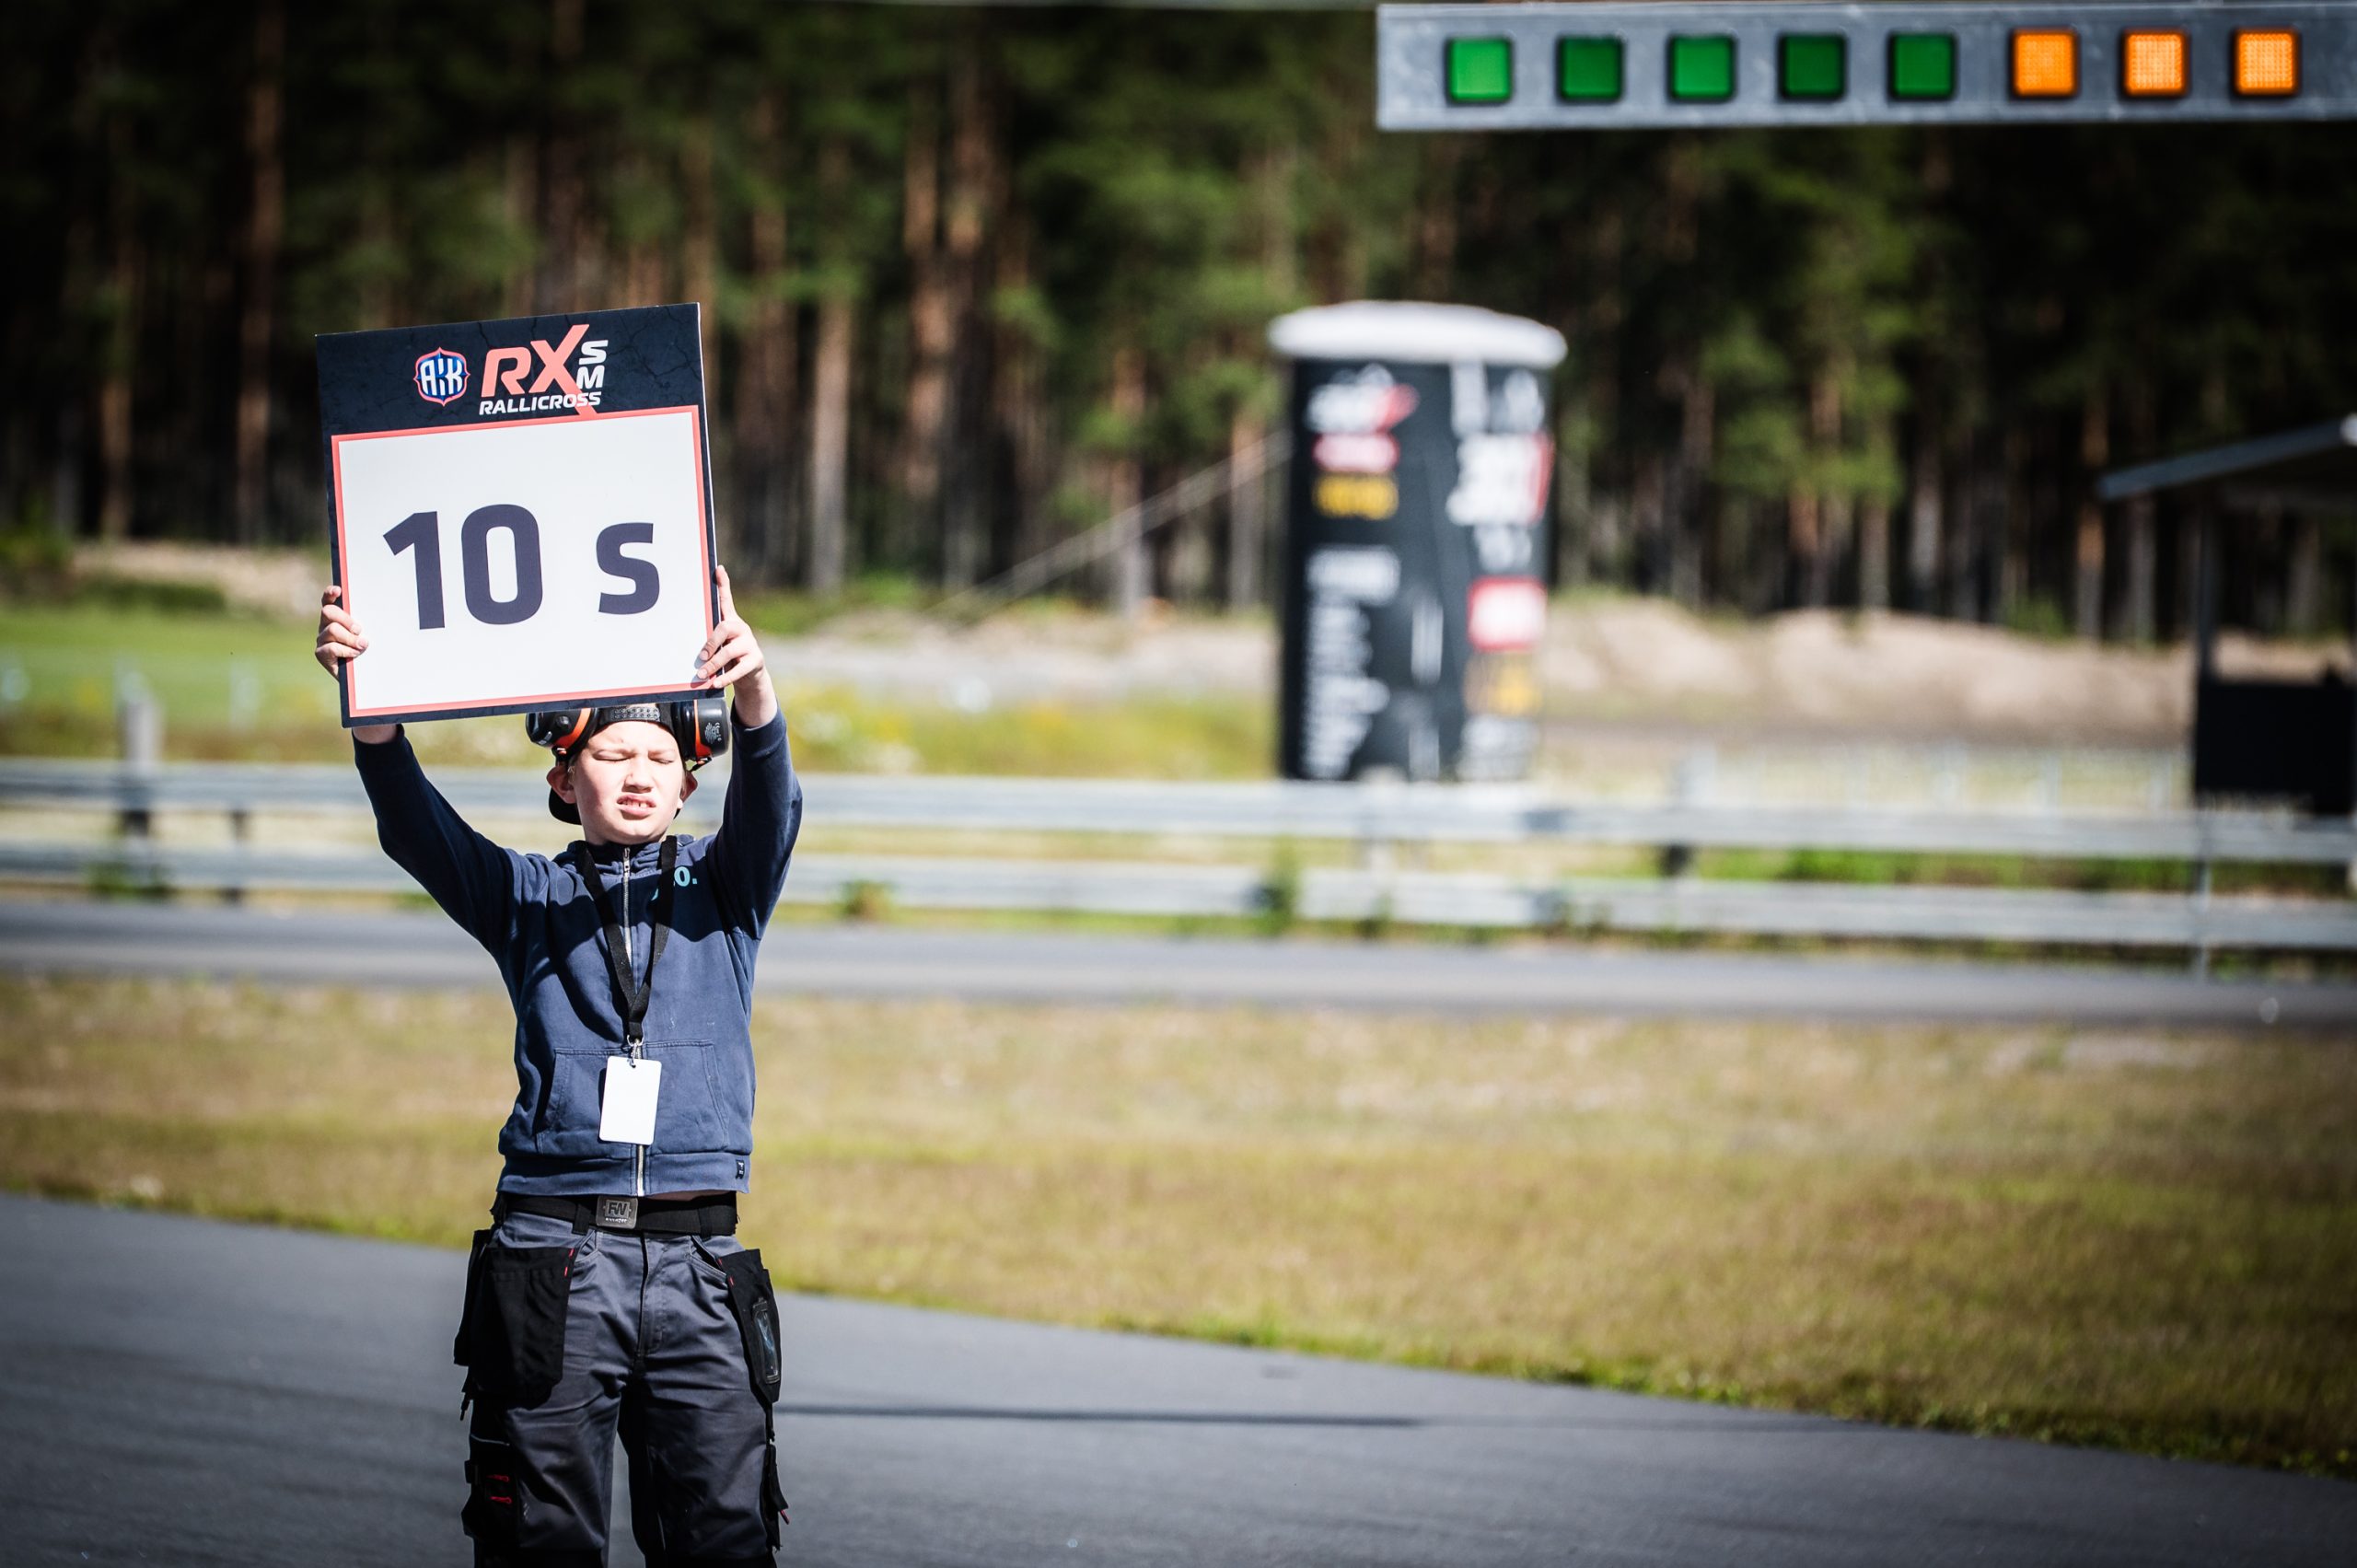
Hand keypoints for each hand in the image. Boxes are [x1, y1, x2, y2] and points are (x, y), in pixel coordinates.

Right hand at [316, 585, 397, 743]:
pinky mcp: (321, 654)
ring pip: (331, 629)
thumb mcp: (376, 636)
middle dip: (346, 618)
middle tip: (361, 630)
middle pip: (327, 611)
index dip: (331, 593)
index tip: (339, 590)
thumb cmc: (374, 655)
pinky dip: (345, 650)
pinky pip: (329, 647)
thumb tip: (393, 604)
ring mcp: (322, 640)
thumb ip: (375, 622)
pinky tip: (354, 655)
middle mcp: (326, 626)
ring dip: (350, 638)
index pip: (329, 600)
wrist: (368, 682)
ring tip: (362, 647)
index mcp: (339, 618)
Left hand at [695, 565, 776, 727]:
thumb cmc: (729, 658)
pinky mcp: (756, 660)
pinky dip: (725, 677)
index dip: (723, 584)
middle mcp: (742, 629)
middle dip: (710, 643)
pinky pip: (739, 669)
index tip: (717, 568)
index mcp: (731, 622)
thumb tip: (680, 641)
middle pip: (724, 628)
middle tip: (699, 657)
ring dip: (713, 664)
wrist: (751, 677)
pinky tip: (716, 683)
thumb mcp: (719, 646)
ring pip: (729, 651)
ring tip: (701, 675)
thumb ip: (706, 641)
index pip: (726, 600)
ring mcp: (750, 644)